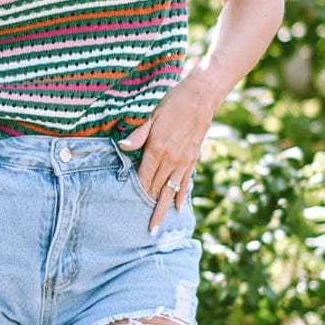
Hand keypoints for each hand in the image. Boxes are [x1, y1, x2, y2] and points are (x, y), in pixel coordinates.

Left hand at [118, 72, 215, 232]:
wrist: (201, 96)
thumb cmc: (173, 102)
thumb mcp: (152, 115)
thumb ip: (138, 135)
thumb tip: (122, 146)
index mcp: (157, 148)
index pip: (144, 177)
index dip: (137, 193)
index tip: (130, 209)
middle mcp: (171, 158)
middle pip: (157, 188)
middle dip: (149, 208)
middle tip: (144, 229)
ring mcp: (184, 160)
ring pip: (171, 190)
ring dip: (163, 209)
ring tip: (157, 227)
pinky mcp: (193, 158)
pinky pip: (186, 181)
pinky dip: (181, 195)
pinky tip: (178, 208)